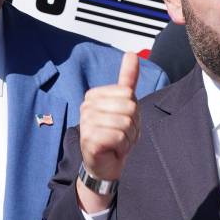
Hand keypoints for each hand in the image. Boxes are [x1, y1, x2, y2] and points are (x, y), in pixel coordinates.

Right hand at [77, 52, 140, 211]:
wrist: (105, 164)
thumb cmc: (115, 135)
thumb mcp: (125, 105)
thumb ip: (127, 80)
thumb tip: (132, 54)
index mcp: (94, 95)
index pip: (129, 93)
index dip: (134, 110)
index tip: (123, 120)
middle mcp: (87, 107)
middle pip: (129, 107)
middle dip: (133, 125)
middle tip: (122, 134)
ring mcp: (86, 123)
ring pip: (125, 123)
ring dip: (128, 137)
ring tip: (118, 143)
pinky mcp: (89, 140)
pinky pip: (118, 137)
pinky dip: (122, 146)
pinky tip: (113, 150)